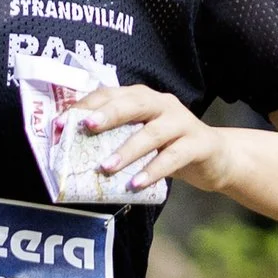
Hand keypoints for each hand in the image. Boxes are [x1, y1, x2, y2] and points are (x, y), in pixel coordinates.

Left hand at [70, 82, 237, 196]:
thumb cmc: (167, 148)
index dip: (85, 106)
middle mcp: (162, 104)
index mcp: (142, 98)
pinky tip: (137, 184)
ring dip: (128, 150)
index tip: (61, 124)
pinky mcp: (198, 144)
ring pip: (153, 132)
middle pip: (134, 103)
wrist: (215, 158)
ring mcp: (182, 122)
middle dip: (108, 114)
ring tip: (107, 167)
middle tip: (87, 127)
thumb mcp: (139, 139)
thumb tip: (72, 154)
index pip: (110, 94)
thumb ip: (114, 140)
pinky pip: (174, 156)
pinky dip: (154, 170)